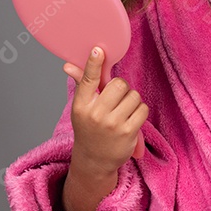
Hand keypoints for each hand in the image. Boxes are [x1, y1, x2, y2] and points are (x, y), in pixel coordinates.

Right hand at [63, 47, 148, 175]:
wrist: (94, 161)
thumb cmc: (89, 129)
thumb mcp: (81, 108)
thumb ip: (81, 85)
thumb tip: (68, 65)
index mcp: (82, 105)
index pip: (88, 79)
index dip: (94, 63)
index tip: (98, 50)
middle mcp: (95, 114)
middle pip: (119, 84)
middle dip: (122, 88)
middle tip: (117, 98)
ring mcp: (112, 124)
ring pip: (133, 96)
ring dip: (132, 101)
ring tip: (123, 111)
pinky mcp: (128, 132)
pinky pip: (142, 109)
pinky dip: (140, 112)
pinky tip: (131, 120)